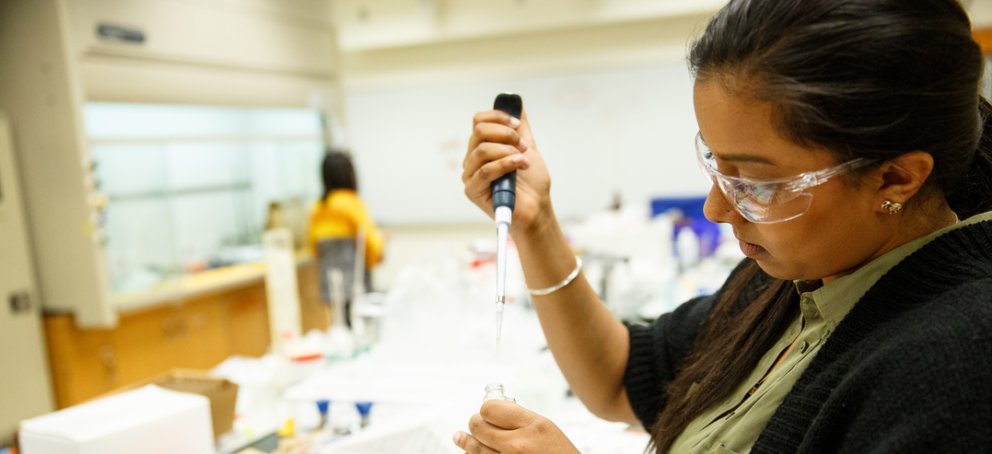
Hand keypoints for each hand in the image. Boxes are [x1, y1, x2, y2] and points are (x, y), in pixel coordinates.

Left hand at [452, 400, 579, 453]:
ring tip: (460, 437)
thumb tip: (489, 412)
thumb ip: (520, 418)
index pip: (489, 409)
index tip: (487, 414)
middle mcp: (519, 445)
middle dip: (475, 426)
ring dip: (468, 442)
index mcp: (534, 426)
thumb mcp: (546, 429)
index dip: (486, 411)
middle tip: (475, 426)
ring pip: (474, 448)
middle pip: (477, 426)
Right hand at [462, 108, 552, 235]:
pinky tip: (520, 166)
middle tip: (523, 146)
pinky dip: (506, 164)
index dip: (498, 117)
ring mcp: (470, 175)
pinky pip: (486, 170)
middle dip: (505, 134)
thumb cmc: (531, 184)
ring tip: (523, 160)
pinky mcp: (472, 191)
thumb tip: (516, 103)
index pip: (479, 121)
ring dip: (507, 151)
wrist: (537, 208)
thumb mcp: (528, 148)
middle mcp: (472, 160)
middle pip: (479, 132)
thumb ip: (520, 128)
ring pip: (482, 150)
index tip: (517, 124)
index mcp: (482, 147)